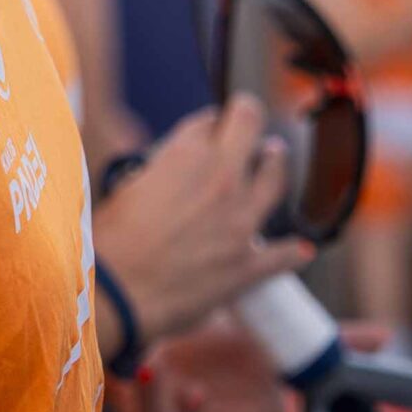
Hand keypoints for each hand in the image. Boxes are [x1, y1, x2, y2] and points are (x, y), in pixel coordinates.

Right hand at [93, 96, 312, 345]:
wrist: (118, 294)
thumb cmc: (111, 242)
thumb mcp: (125, 186)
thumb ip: (155, 168)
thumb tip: (167, 166)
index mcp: (185, 155)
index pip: (209, 120)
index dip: (209, 122)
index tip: (209, 126)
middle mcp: (222, 178)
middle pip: (249, 126)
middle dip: (247, 118)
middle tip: (248, 117)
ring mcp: (241, 220)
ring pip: (276, 177)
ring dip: (276, 163)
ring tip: (276, 156)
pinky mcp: (250, 263)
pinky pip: (283, 253)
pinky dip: (292, 252)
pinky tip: (301, 249)